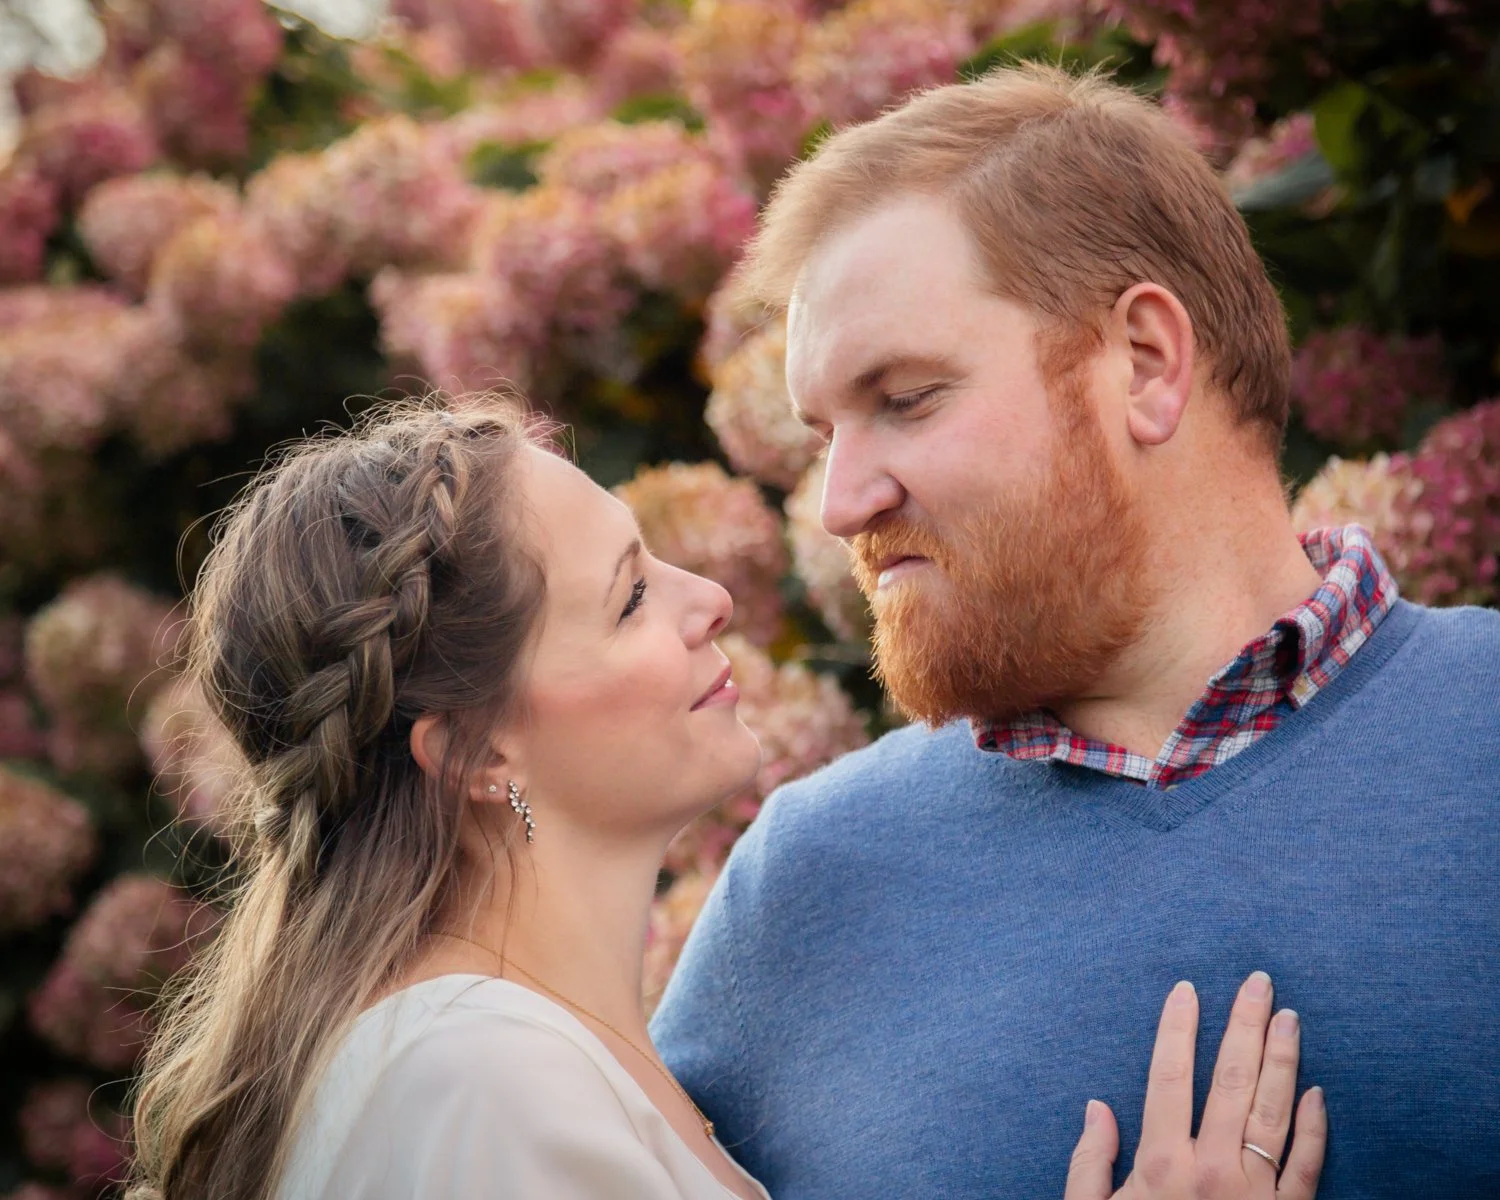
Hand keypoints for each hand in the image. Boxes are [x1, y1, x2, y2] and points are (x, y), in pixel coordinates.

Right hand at [1064, 973, 1326, 1199]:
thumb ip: (1090, 1163)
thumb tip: (1097, 1107)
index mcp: (1160, 1164)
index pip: (1169, 1076)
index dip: (1176, 1029)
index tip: (1186, 990)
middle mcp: (1213, 1169)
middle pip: (1230, 1079)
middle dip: (1243, 1024)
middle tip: (1258, 980)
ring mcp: (1257, 1193)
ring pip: (1274, 1110)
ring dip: (1283, 1059)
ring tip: (1288, 1016)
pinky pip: (1308, 1165)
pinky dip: (1316, 1127)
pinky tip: (1318, 1092)